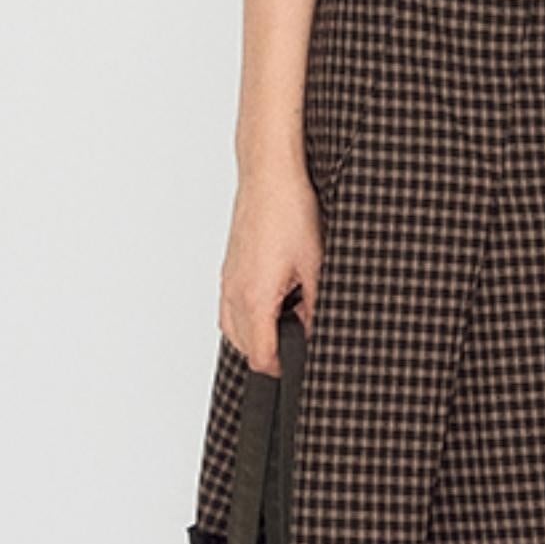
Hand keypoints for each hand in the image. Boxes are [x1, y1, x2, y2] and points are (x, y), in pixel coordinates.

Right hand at [219, 166, 325, 374]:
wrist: (270, 176)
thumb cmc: (290, 211)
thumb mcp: (316, 265)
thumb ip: (316, 305)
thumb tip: (316, 327)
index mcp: (254, 299)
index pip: (261, 356)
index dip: (283, 367)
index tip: (300, 364)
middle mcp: (234, 292)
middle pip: (244, 347)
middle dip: (271, 351)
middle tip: (301, 337)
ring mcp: (228, 279)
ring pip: (233, 327)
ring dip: (257, 332)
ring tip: (290, 317)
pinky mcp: (230, 267)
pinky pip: (231, 305)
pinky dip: (249, 312)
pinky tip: (274, 296)